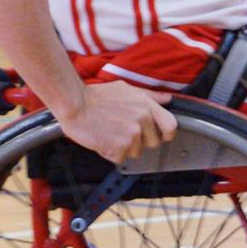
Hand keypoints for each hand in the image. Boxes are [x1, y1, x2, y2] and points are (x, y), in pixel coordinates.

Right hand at [55, 83, 177, 163]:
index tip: (162, 136)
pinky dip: (111, 153)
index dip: (168, 134)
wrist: (75, 104)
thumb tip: (168, 99)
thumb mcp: (127, 89)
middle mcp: (142, 119)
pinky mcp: (120, 147)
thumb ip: (150, 96)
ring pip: (135, 152)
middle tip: (124, 133)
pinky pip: (120, 158)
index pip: (171, 125)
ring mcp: (132, 134)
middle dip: (140, 141)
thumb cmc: (96, 96)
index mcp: (146, 105)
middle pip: (153, 142)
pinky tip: (103, 140)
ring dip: (123, 147)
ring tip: (110, 133)